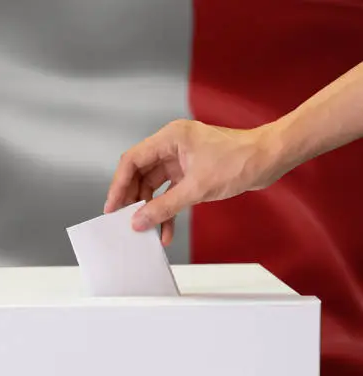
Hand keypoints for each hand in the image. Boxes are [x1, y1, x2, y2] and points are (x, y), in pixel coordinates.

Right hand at [104, 119, 284, 245]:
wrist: (270, 159)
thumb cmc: (240, 161)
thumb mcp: (197, 189)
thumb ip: (164, 207)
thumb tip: (139, 221)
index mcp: (170, 138)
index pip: (132, 161)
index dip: (119, 185)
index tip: (112, 206)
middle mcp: (172, 145)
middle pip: (140, 174)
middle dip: (133, 199)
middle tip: (124, 220)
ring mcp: (181, 159)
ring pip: (154, 185)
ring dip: (151, 208)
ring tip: (145, 229)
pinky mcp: (190, 171)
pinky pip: (171, 192)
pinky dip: (167, 209)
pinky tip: (166, 230)